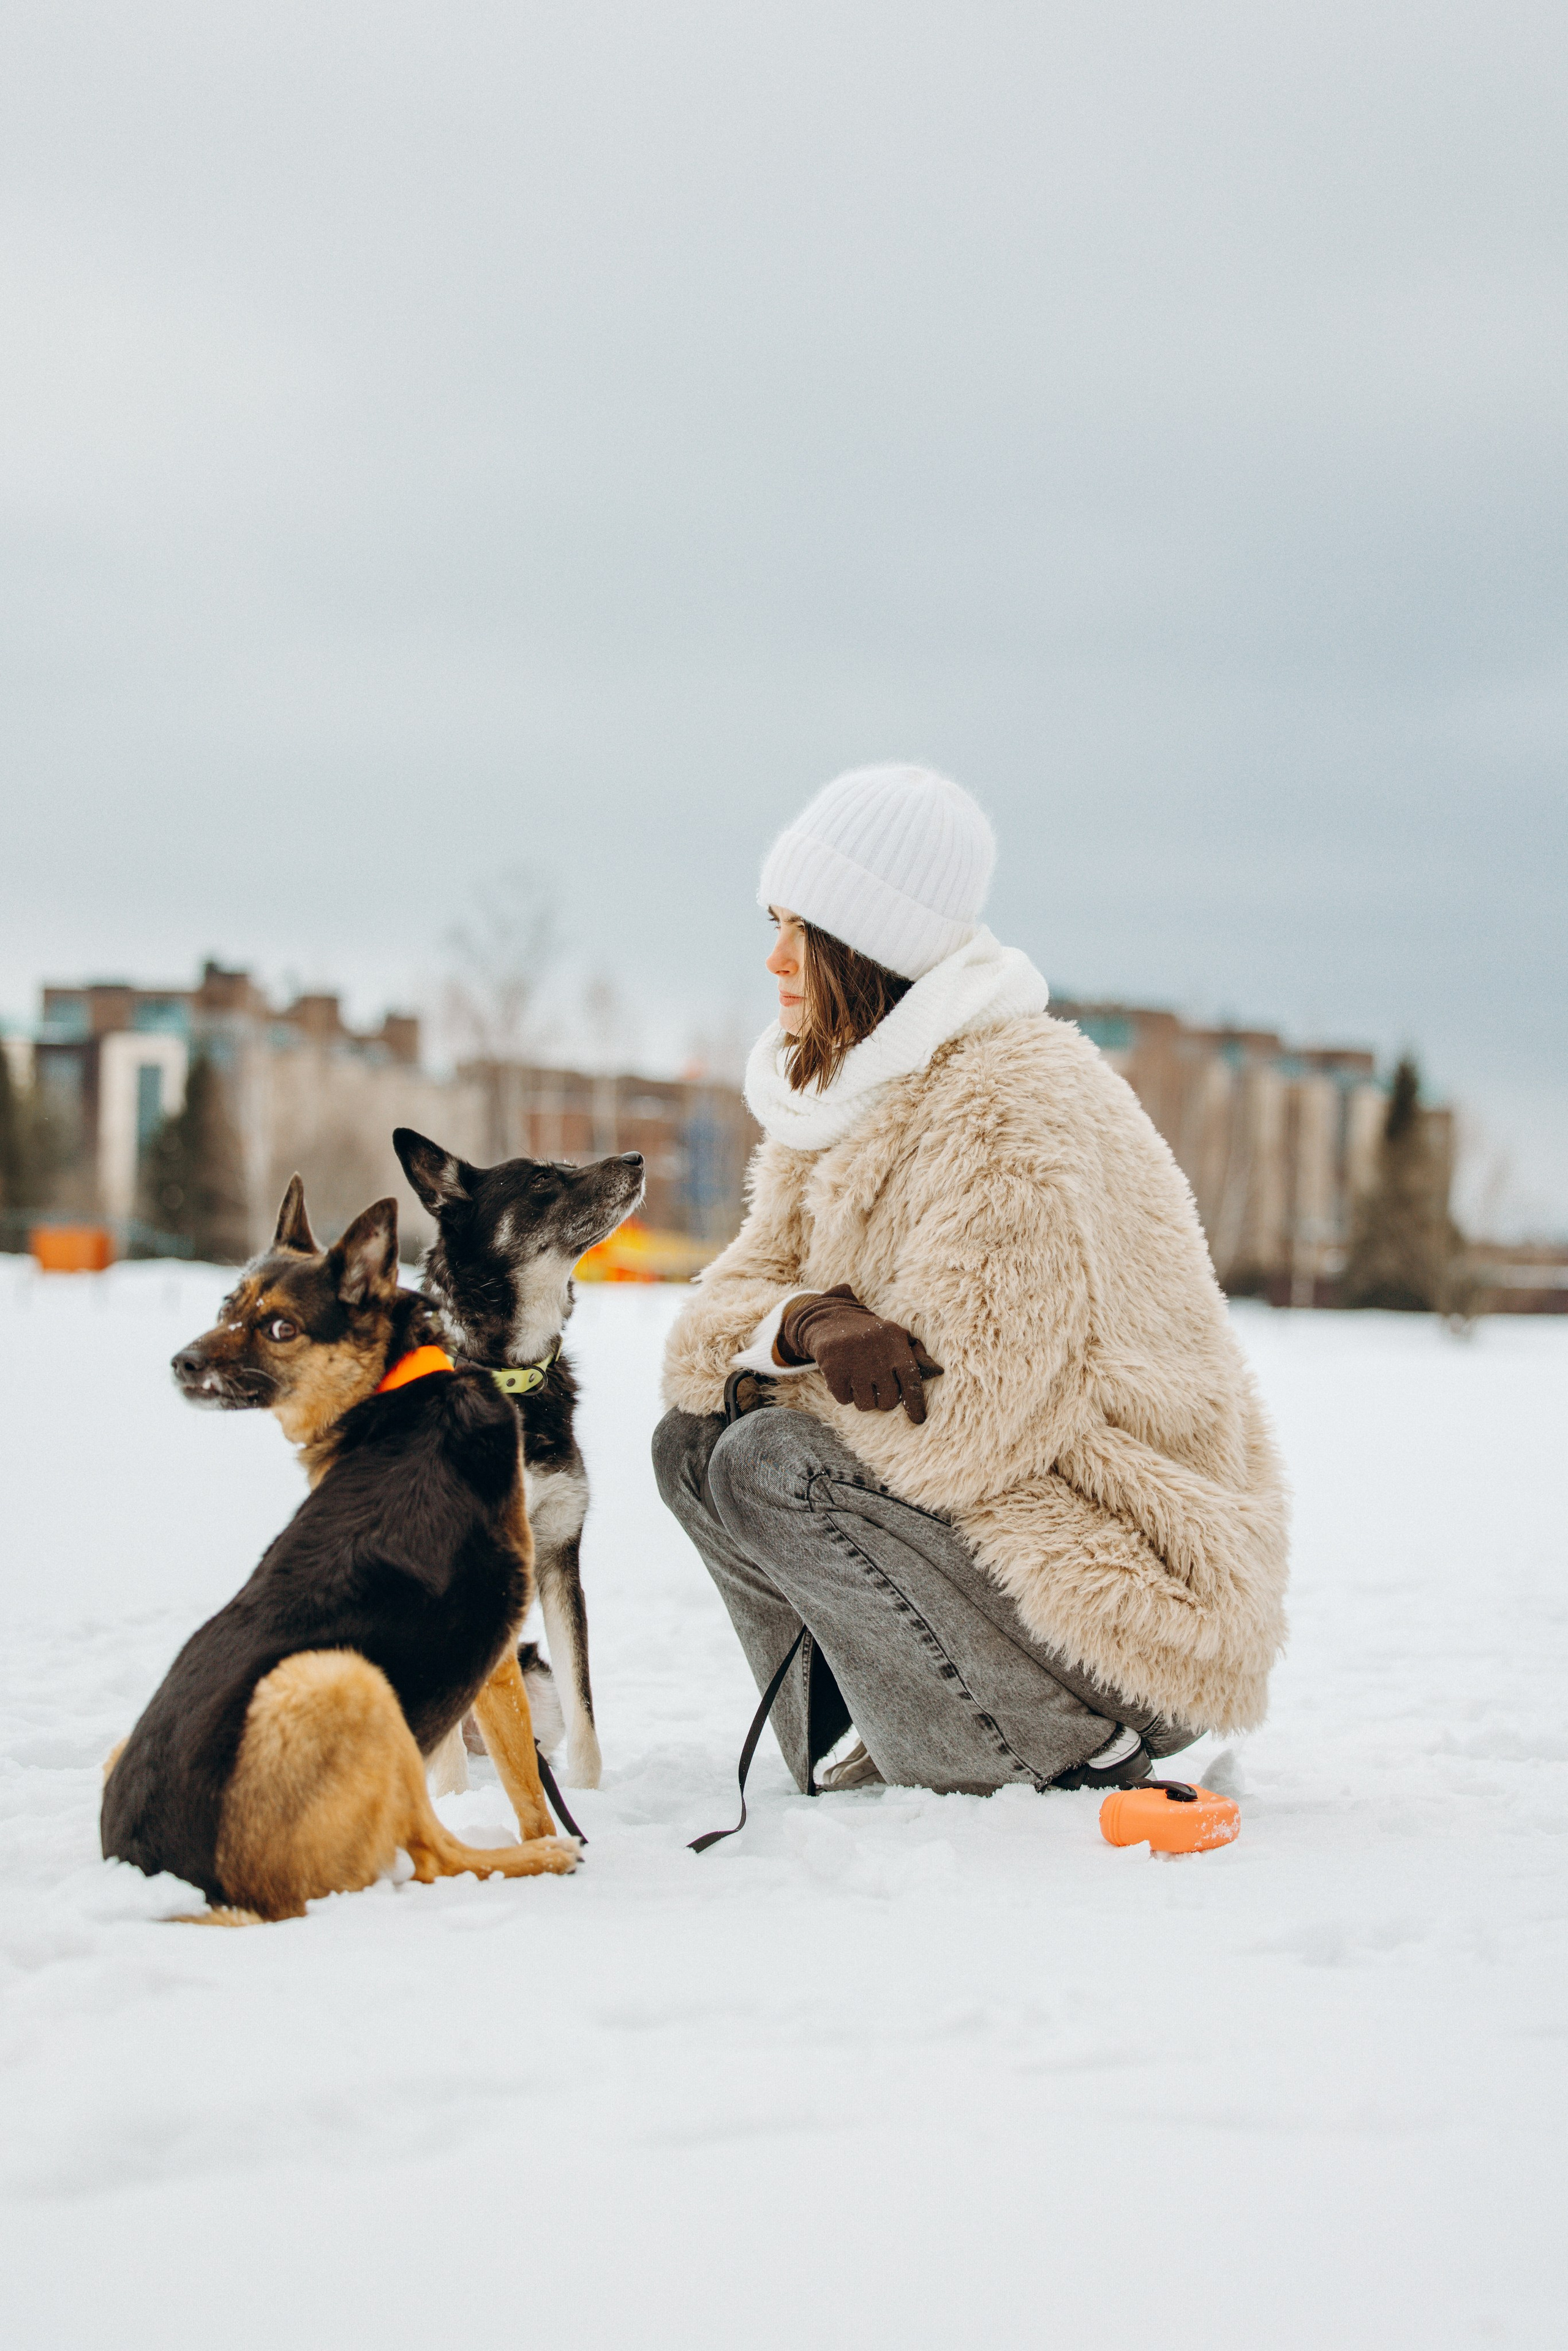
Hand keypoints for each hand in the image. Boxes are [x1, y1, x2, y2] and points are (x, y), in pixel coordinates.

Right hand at [776, 1285, 942, 1423]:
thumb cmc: (872, 1334)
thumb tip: (938, 1371)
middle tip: (877, 1387)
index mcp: (896, 1347)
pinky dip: (844, 1394)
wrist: (831, 1318)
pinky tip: (845, 1378)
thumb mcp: (896, 1336)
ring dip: (863, 1399)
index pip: (912, 1382)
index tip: (918, 1420)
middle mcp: (877, 1357)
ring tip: (860, 1382)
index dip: (916, 1404)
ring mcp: (854, 1364)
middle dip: (884, 1400)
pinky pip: (844, 1400)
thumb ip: (917, 1354)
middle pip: (888, 1401)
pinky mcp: (833, 1369)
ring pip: (866, 1404)